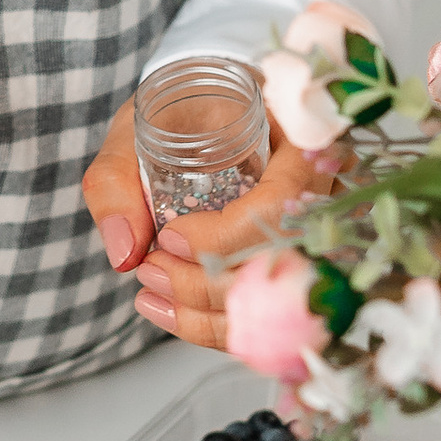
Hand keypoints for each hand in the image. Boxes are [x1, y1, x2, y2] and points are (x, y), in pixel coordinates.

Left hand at [81, 83, 341, 352]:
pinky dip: (218, 325)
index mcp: (294, 138)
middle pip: (281, 263)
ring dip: (209, 314)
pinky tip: (171, 313)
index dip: (223, 238)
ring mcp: (320, 232)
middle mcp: (322, 189)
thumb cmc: (177, 116)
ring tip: (152, 296)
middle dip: (206, 283)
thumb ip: (117, 183)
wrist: (204, 115)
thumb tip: (125, 254)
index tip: (168, 238)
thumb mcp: (136, 131)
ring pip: (280, 300)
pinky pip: (271, 313)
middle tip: (150, 272)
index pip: (279, 204)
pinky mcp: (302, 265)